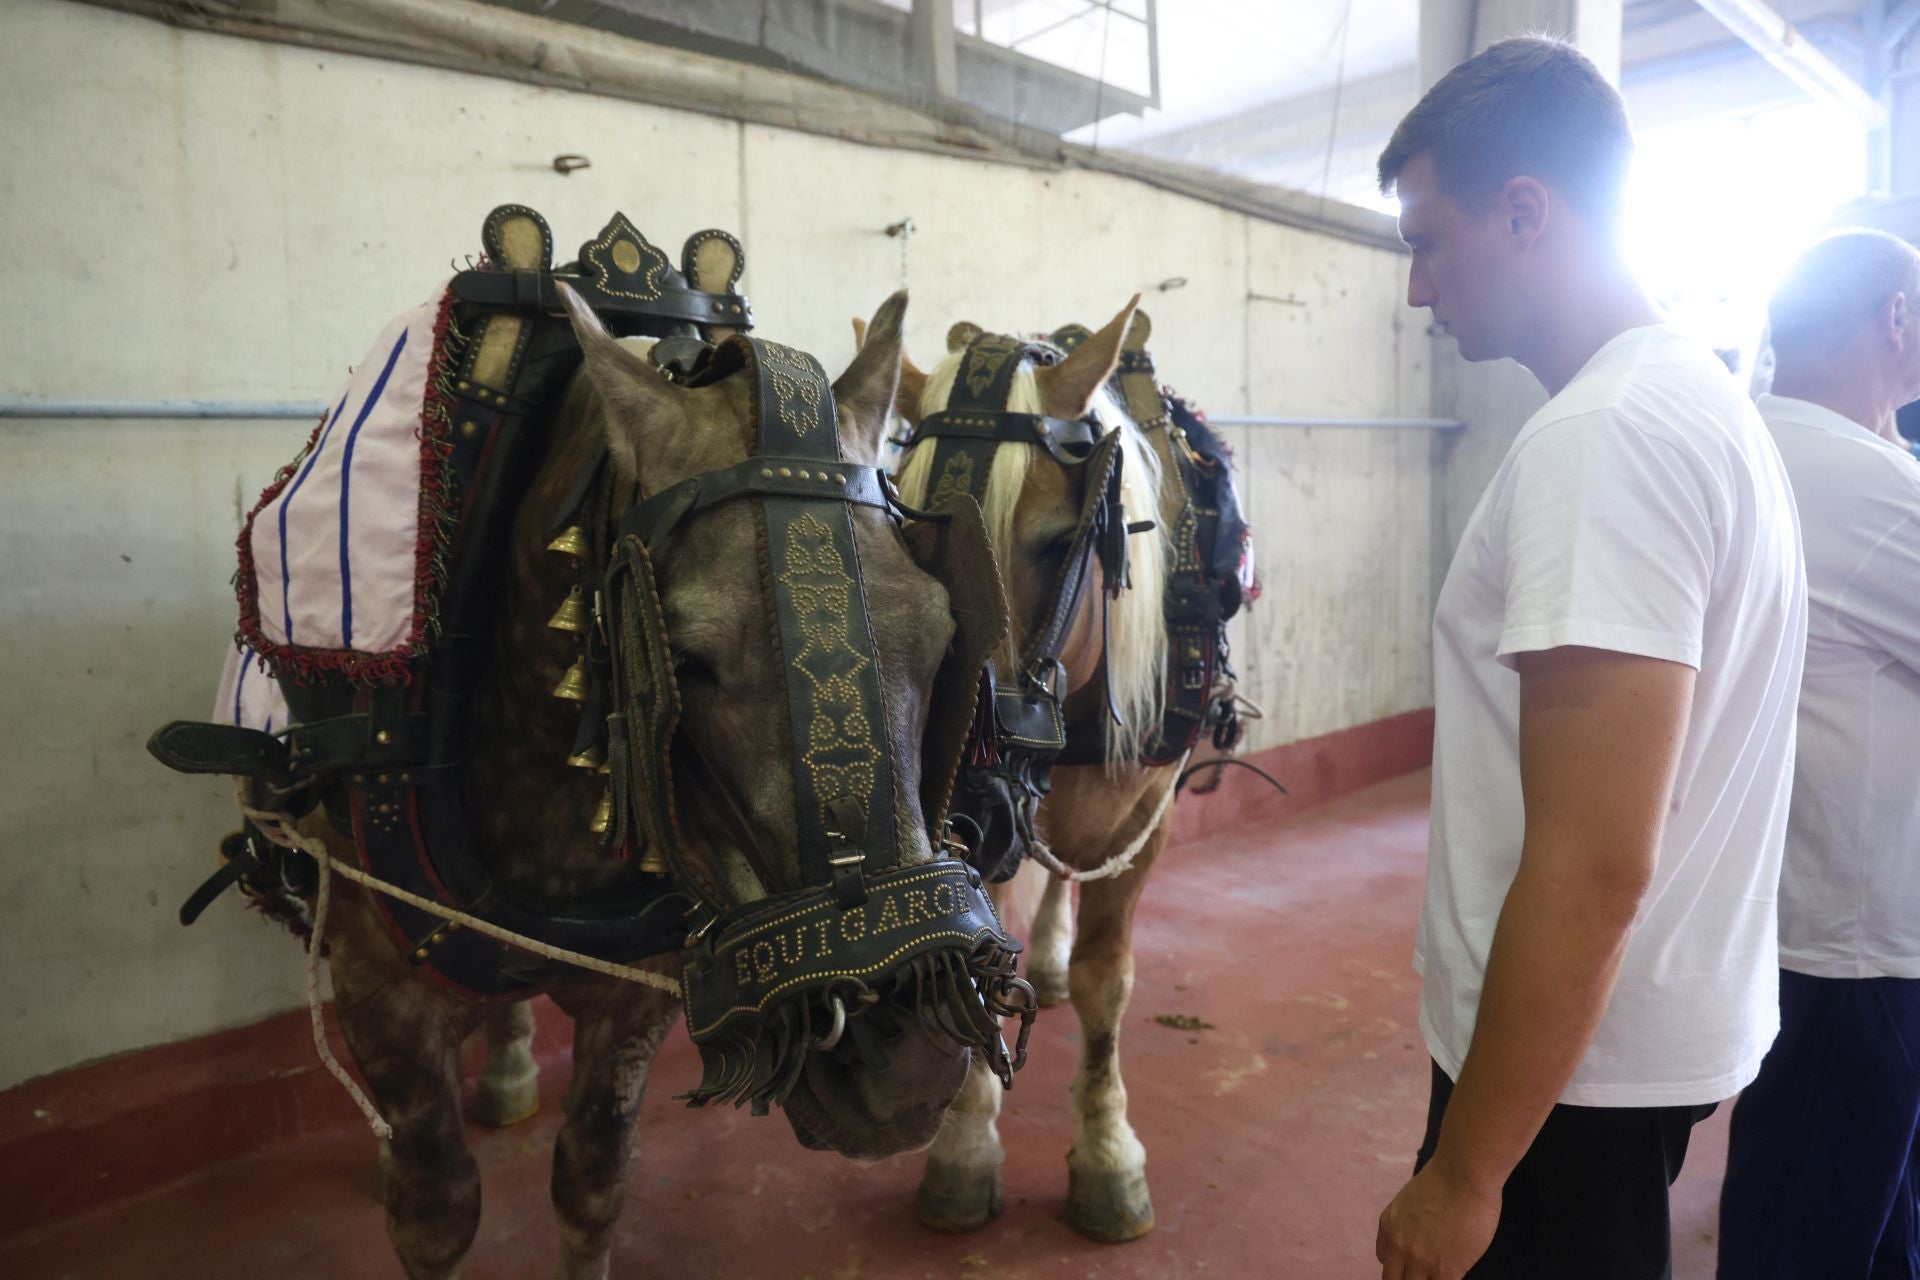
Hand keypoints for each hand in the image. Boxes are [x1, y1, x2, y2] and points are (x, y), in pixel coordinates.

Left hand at [1375, 1160, 1501, 1279]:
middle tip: (1424, 1272)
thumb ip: (1410, 1222)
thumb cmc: (1445, 1180)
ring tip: (1441, 1271)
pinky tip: (1455, 1272)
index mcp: (1388, 1226)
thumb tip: (1422, 1235)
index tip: (1412, 1264)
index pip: (1385, 1259)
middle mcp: (1399, 1247)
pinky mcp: (1446, 1270)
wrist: (1462, 1174)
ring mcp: (1421, 1261)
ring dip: (1427, 1279)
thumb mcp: (1411, 1200)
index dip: (1400, 1265)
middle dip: (1407, 1278)